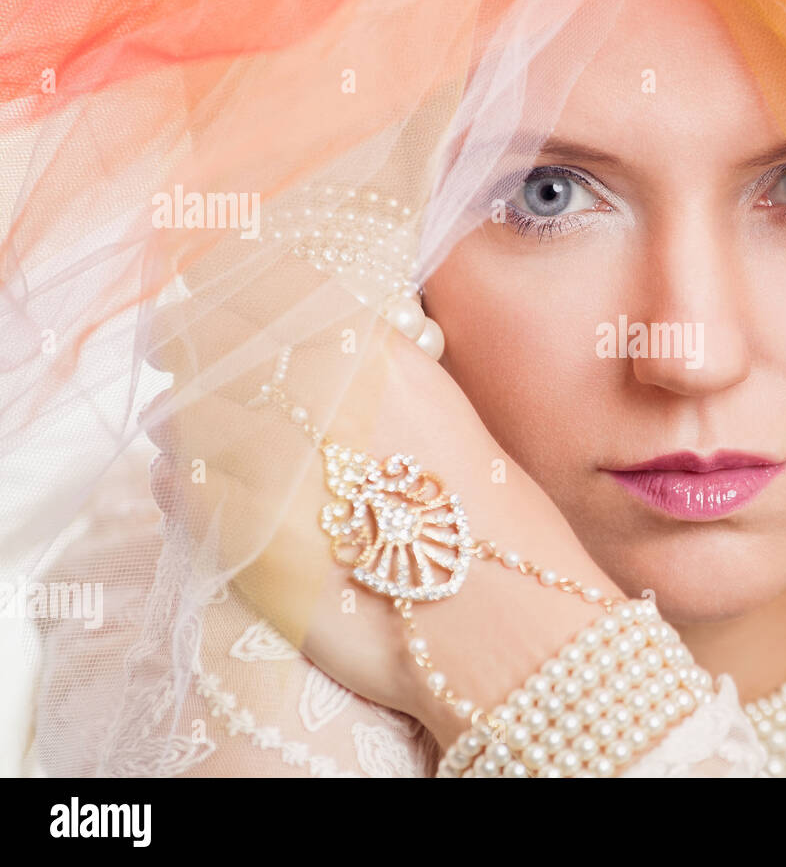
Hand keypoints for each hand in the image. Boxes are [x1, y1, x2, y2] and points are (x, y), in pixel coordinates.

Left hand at [144, 233, 620, 745]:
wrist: (498, 612)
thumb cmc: (489, 515)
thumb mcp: (437, 407)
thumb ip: (363, 371)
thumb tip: (293, 354)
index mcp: (369, 349)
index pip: (259, 282)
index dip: (223, 290)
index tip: (210, 301)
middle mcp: (314, 390)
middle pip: (204, 339)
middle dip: (185, 346)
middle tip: (177, 355)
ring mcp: (271, 459)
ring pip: (180, 413)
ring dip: (184, 418)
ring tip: (205, 435)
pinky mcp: (242, 529)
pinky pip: (177, 484)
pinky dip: (181, 480)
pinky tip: (201, 486)